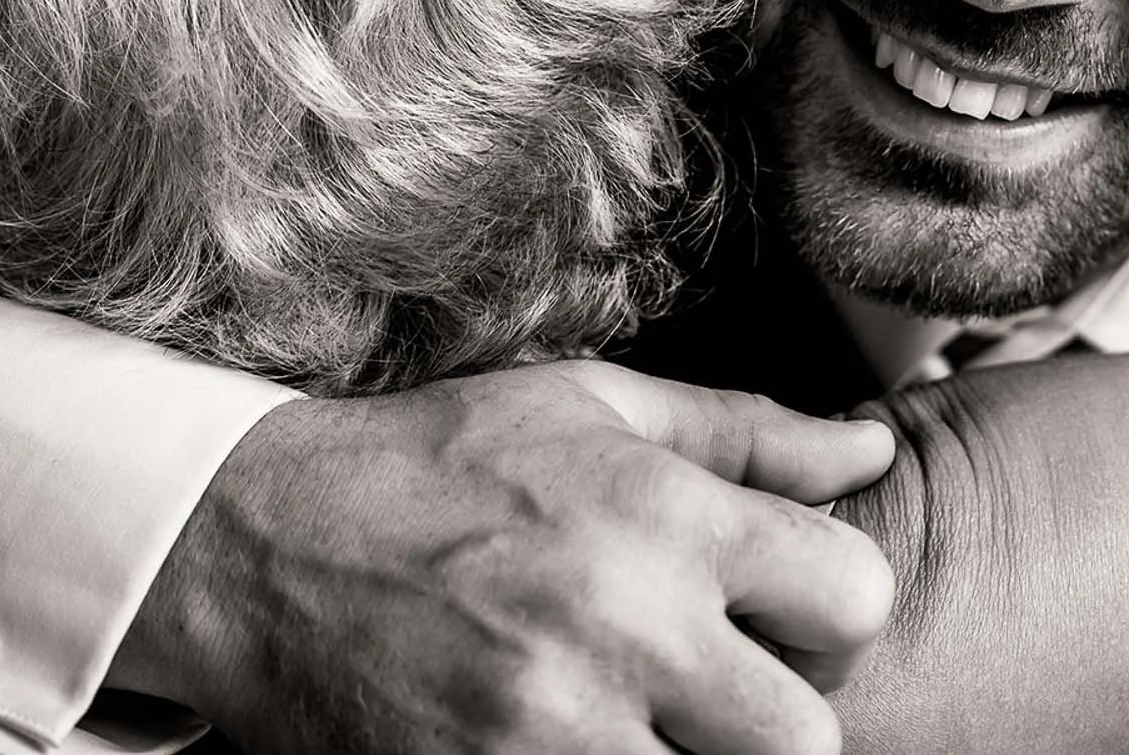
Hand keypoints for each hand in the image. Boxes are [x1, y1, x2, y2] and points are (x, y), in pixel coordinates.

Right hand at [112, 359, 897, 754]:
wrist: (255, 546)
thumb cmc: (435, 465)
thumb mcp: (592, 407)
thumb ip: (747, 435)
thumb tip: (872, 450)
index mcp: (663, 520)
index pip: (855, 595)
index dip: (831, 605)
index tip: (782, 606)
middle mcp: (622, 631)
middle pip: (805, 739)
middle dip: (778, 719)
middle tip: (716, 689)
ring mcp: (552, 734)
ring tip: (645, 719)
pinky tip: (582, 743)